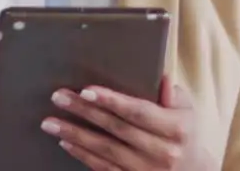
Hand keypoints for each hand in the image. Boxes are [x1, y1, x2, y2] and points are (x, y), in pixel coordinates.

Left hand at [41, 76, 211, 170]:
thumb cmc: (186, 134)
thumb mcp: (188, 111)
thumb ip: (173, 94)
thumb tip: (161, 77)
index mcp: (176, 129)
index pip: (139, 112)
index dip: (112, 101)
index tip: (87, 89)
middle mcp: (162, 152)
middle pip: (116, 129)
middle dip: (85, 112)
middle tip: (59, 97)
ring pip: (105, 151)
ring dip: (75, 135)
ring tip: (51, 122)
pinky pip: (104, 168)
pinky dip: (83, 155)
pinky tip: (66, 142)